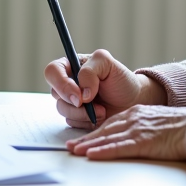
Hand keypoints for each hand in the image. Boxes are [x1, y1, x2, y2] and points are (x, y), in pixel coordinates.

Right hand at [44, 49, 165, 127]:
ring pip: (63, 110)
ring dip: (82, 114)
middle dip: (74, 103)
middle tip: (91, 104)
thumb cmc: (120, 79)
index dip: (61, 84)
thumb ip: (90, 71)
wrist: (132, 100)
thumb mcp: (108, 64)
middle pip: (55, 93)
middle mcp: (67, 83)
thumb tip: (81, 92)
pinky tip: (99, 116)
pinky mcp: (75, 117)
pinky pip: (72, 122)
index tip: (79, 95)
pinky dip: (86, 122)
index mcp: (70, 65)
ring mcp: (69, 101)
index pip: (52, 71)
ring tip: (102, 110)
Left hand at [66, 105, 185, 160]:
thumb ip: (147, 128)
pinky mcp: (144, 142)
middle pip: (105, 130)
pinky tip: (92, 154)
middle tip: (71, 146)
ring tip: (75, 151)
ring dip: (89, 145)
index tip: (83, 139)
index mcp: (139, 114)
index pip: (111, 123)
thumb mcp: (161, 123)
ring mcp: (139, 130)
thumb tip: (141, 139)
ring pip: (107, 138)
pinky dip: (103, 151)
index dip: (95, 132)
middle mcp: (135, 118)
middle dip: (86, 138)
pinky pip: (119, 147)